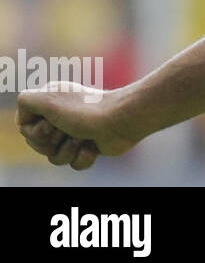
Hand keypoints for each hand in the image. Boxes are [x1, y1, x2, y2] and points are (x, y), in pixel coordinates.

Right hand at [16, 83, 138, 170]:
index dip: (36, 132)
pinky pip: (73, 163)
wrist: (121, 120)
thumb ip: (26, 101)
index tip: (52, 122)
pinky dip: (83, 157)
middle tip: (69, 128)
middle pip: (38, 145)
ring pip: (54, 157)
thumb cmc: (84, 110)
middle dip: (52, 142)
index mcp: (49, 102)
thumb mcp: (46, 99)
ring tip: (83, 137)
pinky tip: (94, 146)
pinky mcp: (89, 146)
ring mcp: (75, 132)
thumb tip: (25, 118)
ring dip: (68, 149)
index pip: (25, 128)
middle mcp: (60, 116)